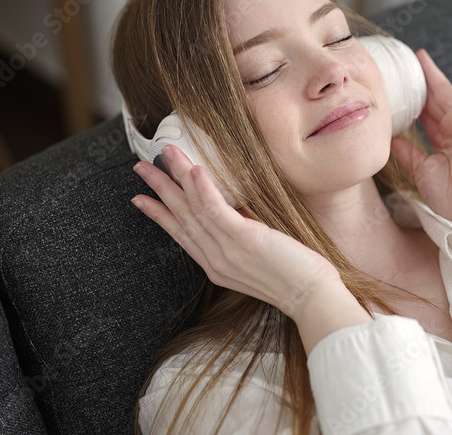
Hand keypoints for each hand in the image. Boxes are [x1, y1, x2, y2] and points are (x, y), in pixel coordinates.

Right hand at [130, 145, 342, 319]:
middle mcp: (215, 259)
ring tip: (166, 154)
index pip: (180, 234)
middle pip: (180, 217)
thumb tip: (238, 212)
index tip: (140, 199)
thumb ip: (240, 240)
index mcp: (215, 265)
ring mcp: (227, 249)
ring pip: (194, 208)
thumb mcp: (256, 260)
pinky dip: (203, 190)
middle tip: (140, 168)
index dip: (159, 214)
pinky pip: (217, 210)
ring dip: (177, 178)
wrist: (311, 297)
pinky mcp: (244, 239)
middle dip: (159, 190)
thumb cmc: (293, 277)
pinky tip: (196, 170)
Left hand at [390, 49, 451, 225]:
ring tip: (421, 57)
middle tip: (408, 67)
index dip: (413, 106)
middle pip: (431, 101)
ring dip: (435, 74)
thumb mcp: (420, 171)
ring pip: (447, 92)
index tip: (399, 95)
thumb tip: (391, 138)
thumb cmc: (450, 195)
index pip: (424, 118)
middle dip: (421, 84)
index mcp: (441, 144)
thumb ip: (407, 153)